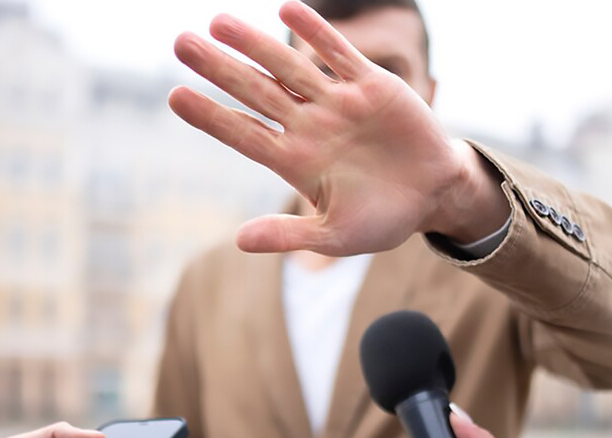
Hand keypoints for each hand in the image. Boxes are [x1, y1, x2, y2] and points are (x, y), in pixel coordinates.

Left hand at [169, 1, 508, 255]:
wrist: (435, 194)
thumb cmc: (383, 219)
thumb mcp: (336, 237)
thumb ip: (289, 235)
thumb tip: (239, 241)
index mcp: (296, 163)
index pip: (243, 133)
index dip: (211, 115)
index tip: (176, 96)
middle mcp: (309, 127)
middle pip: (255, 91)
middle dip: (219, 68)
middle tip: (180, 43)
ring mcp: (338, 103)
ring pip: (289, 67)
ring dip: (255, 44)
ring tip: (218, 22)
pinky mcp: (371, 85)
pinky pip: (338, 54)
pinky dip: (315, 33)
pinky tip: (286, 11)